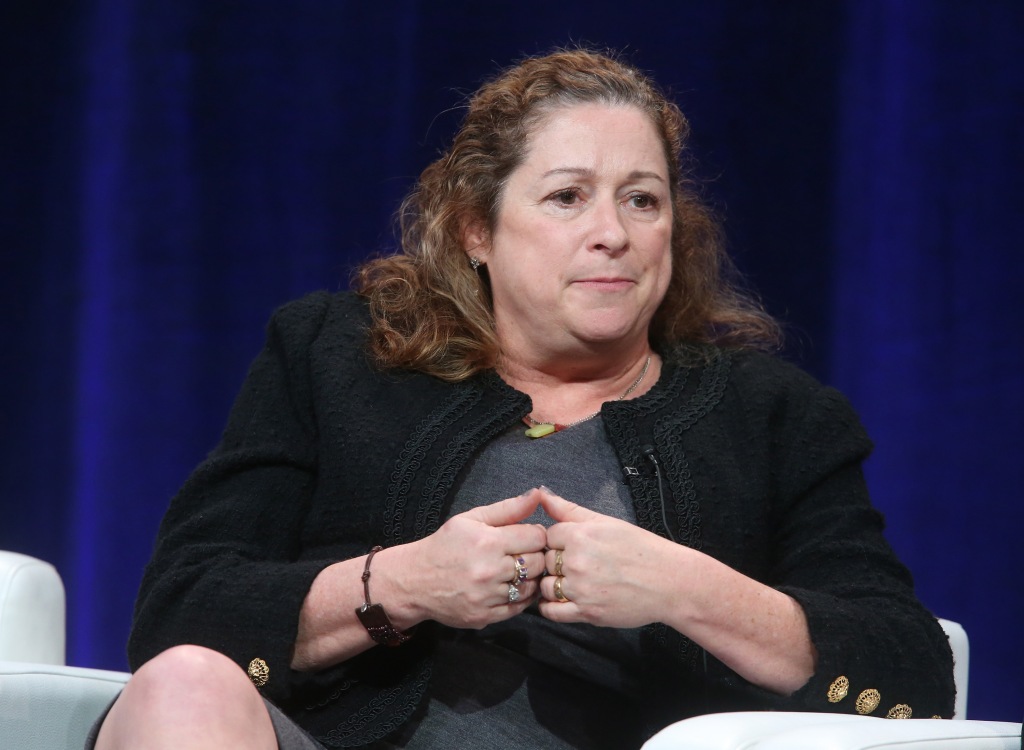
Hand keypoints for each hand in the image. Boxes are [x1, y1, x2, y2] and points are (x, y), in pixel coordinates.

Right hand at [396, 492, 547, 629]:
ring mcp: (487, 597)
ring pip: (531, 587)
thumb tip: (537, 495)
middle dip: (536, 556)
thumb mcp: (471, 519)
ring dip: (530, 579)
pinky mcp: (484, 617)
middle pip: (538, 564)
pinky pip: (518, 608)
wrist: (414, 581)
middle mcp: (489, 571)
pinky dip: (521, 598)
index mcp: (488, 542)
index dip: (536, 535)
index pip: (537, 538)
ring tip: (517, 571)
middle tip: (523, 554)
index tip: (527, 536)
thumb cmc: (444, 545)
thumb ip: (507, 508)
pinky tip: (511, 587)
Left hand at [535, 487, 681, 627]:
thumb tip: (541, 494)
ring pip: (546, 586)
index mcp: (581, 536)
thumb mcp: (606, 522)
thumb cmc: (641, 549)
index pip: (548, 535)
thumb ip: (570, 510)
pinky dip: (550, 607)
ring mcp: (581, 590)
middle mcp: (577, 562)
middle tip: (575, 563)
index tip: (570, 545)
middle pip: (546, 560)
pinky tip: (560, 600)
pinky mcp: (586, 613)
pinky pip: (552, 612)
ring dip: (553, 584)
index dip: (558, 540)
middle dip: (556, 562)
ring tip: (570, 582)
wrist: (670, 582)